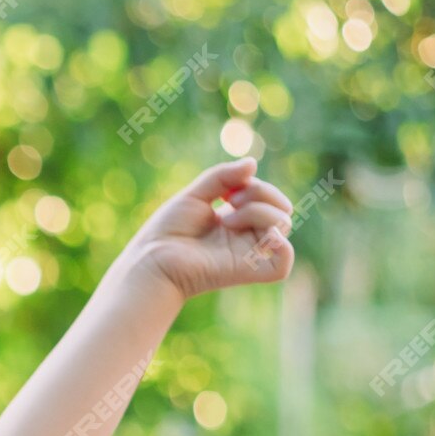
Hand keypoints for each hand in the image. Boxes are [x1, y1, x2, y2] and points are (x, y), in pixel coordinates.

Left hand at [118, 157, 295, 301]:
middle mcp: (245, 238)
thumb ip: (223, 176)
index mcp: (236, 221)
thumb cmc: (166, 231)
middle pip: (281, 209)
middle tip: (230, 200)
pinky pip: (282, 263)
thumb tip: (253, 163)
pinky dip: (279, 245)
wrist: (151, 259)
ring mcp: (248, 255)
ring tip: (227, 219)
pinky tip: (258, 235)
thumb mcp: (195, 194)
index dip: (254, 185)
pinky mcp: (247, 272)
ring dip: (260, 211)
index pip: (266, 198)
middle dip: (262, 193)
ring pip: (282, 226)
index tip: (225, 190)